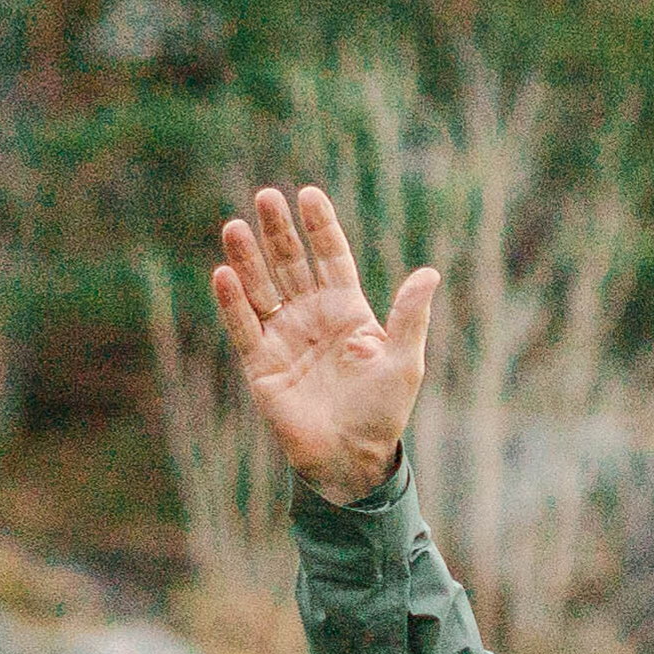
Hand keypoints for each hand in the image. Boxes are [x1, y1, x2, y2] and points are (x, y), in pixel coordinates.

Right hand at [205, 181, 438, 505]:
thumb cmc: (383, 412)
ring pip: (261, 288)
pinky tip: (223, 273)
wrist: (351, 459)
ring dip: (248, 258)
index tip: (309, 194)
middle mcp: (312, 318)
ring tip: (236, 226)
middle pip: (291, 265)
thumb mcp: (403, 361)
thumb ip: (409, 316)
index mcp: (348, 312)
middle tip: (265, 197)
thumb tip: (429, 272)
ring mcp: (284, 338)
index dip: (321, 228)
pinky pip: (243, 326)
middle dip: (279, 232)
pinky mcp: (260, 364)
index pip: (331, 259)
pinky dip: (232, 301)